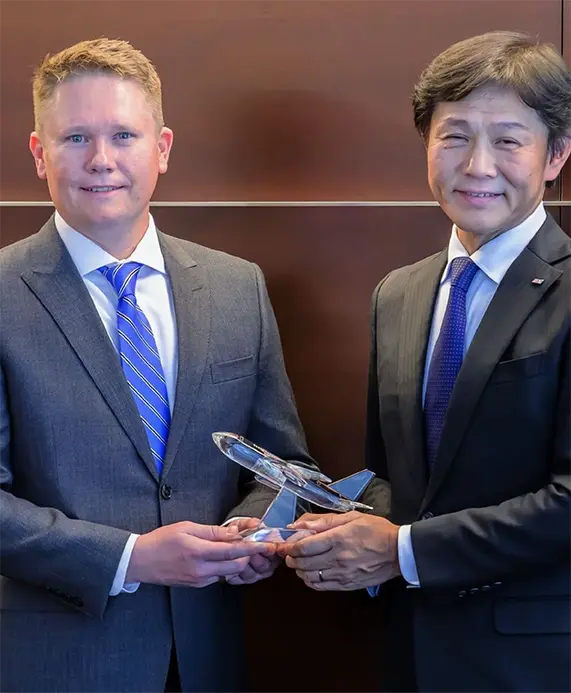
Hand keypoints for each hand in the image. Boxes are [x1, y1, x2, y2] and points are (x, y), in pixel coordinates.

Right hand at [125, 521, 274, 587]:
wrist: (140, 561)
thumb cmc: (161, 540)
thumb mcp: (186, 528)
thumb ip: (211, 531)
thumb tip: (233, 532)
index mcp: (197, 552)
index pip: (232, 551)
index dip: (251, 547)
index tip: (264, 543)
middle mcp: (200, 570)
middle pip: (235, 565)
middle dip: (247, 555)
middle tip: (252, 543)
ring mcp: (199, 580)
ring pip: (228, 572)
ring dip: (236, 561)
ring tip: (236, 548)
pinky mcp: (196, 585)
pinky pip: (218, 576)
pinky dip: (224, 567)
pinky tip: (220, 556)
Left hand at [278, 511, 400, 590]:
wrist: (398, 552)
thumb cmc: (375, 530)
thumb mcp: (351, 517)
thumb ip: (324, 521)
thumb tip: (299, 525)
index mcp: (338, 538)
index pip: (304, 546)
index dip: (290, 546)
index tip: (284, 544)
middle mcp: (338, 558)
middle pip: (303, 562)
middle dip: (291, 558)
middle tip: (289, 552)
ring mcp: (342, 574)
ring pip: (309, 576)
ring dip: (299, 570)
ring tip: (299, 562)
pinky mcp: (346, 585)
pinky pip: (321, 586)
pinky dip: (310, 580)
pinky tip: (310, 573)